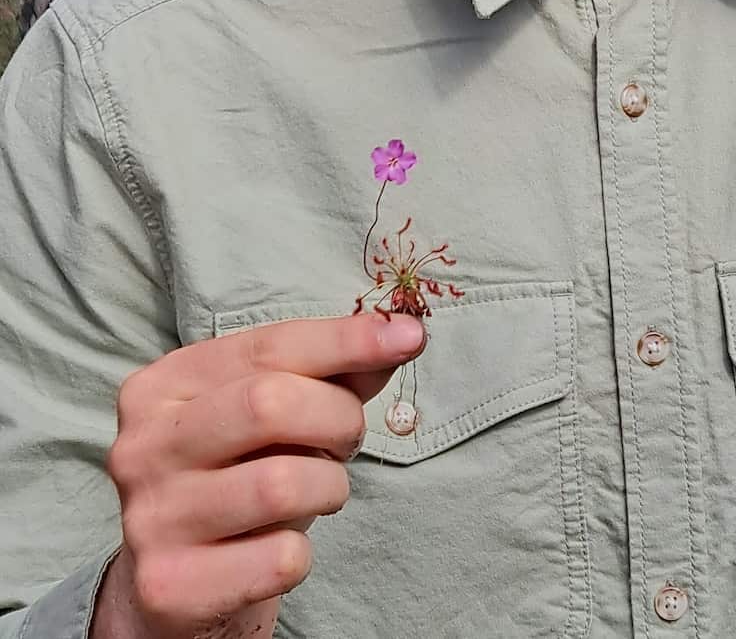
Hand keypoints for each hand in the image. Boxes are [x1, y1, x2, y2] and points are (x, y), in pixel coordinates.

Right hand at [90, 311, 426, 638]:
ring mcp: (149, 518)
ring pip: (282, 484)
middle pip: (269, 404)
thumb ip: (332, 371)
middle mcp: (142, 446)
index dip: (345, 340)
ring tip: (318, 492)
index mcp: (162, 385)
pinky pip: (281, 558)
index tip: (409, 337)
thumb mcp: (275, 414)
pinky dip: (302, 551)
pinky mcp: (170, 586)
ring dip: (328, 487)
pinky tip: (278, 546)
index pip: (268, 345)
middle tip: (346, 439)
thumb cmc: (236, 476)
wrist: (177, 586)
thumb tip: (401, 333)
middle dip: (336, 418)